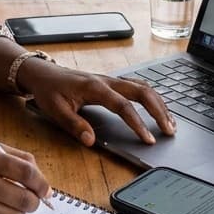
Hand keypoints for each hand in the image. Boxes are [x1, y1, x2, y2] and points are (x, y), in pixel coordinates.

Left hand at [21, 60, 174, 146]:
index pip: (122, 105)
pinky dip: (151, 97)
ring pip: (142, 86)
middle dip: (158, 110)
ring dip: (158, 103)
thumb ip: (74, 125)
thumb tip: (91, 140)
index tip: (148, 140)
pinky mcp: (111, 82)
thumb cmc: (49, 91)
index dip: (137, 123)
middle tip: (170, 131)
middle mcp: (106, 81)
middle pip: (141, 91)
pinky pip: (136, 86)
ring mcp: (110, 80)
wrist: (42, 73)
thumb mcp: (55, 110)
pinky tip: (158, 108)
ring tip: (170, 123)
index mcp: (94, 88)